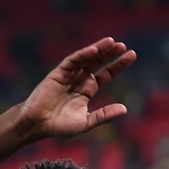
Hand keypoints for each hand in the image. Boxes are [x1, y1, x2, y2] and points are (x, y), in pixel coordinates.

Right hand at [17, 37, 136, 141]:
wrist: (37, 125)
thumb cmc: (59, 126)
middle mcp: (79, 80)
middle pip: (98, 62)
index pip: (106, 74)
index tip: (131, 55)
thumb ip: (104, 115)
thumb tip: (125, 109)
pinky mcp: (58, 73)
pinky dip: (83, 54)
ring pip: (87, 58)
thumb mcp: (86, 122)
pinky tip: (94, 50)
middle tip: (125, 46)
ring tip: (113, 42)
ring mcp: (69, 75)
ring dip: (99, 50)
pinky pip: (72, 61)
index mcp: (87, 91)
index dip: (118, 65)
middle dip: (111, 54)